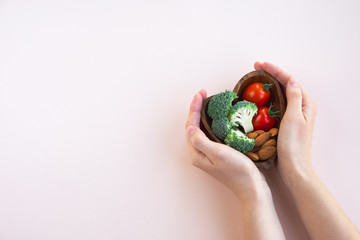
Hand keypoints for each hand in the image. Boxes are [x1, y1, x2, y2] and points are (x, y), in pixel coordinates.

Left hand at [185, 89, 268, 200]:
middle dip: (196, 109)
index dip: (194, 108)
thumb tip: (189, 128)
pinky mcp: (217, 153)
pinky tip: (217, 116)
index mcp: (196, 153)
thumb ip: (201, 141)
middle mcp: (199, 153)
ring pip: (201, 129)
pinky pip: (210, 133)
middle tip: (202, 93)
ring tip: (208, 100)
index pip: (191, 126)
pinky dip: (211, 121)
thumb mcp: (218, 153)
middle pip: (194, 126)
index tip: (200, 94)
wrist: (252, 187)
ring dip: (203, 114)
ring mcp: (208, 154)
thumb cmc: (237, 171)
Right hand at [254, 62, 317, 181]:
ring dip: (269, 85)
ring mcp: (294, 115)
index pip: (290, 80)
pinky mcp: (286, 123)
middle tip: (255, 68)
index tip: (261, 64)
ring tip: (256, 79)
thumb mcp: (294, 117)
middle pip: (286, 85)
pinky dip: (268, 98)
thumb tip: (291, 80)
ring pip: (281, 94)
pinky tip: (259, 98)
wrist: (293, 167)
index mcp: (306, 104)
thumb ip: (294, 97)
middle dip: (271, 75)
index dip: (275, 70)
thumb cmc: (294, 144)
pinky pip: (276, 105)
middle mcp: (301, 108)